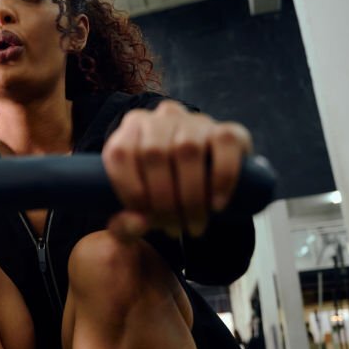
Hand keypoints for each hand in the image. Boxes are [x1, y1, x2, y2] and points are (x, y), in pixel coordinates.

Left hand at [102, 100, 252, 240]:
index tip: (143, 220)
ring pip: (187, 149)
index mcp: (130, 130)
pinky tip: (216, 205)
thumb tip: (138, 225)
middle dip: (163, 200)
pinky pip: (224, 143)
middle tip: (173, 229)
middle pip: (154, 153)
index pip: (120, 153)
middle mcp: (160, 118)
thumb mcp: (137, 211)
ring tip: (193, 225)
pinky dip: (221, 178)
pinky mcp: (228, 128)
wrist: (208, 184)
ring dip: (191, 196)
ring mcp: (195, 120)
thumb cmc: (163, 196)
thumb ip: (123, 226)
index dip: (130, 190)